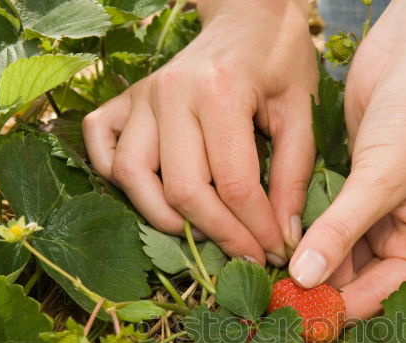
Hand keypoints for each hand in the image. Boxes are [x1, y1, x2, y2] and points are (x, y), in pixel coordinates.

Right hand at [83, 0, 317, 265]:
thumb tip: (285, 235)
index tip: (275, 252)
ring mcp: (140, 98)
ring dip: (166, 220)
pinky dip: (120, 182)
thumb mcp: (301, 112)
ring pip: (134, 178)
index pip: (234, 184)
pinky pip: (103, 151)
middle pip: (184, 190)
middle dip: (219, 235)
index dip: (256, 229)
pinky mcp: (122, 101)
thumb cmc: (278, 61)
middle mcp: (170, 94)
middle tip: (248, 255)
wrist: (247, 15)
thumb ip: (294, 174)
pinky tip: (155, 196)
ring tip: (203, 236)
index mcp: (220, 92)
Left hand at [289, 0, 405, 320]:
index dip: (332, 310)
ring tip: (257, 271)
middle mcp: (400, 243)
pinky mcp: (347, 198)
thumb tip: (303, 280)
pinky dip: (298, 233)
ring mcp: (372, 221)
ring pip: (327, 259)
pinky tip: (267, 240)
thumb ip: (341, 230)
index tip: (287, 315)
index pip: (375, 300)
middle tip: (261, 295)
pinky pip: (318, 228)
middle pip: (348, 286)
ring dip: (298, 263)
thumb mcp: (382, 178)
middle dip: (310, 289)